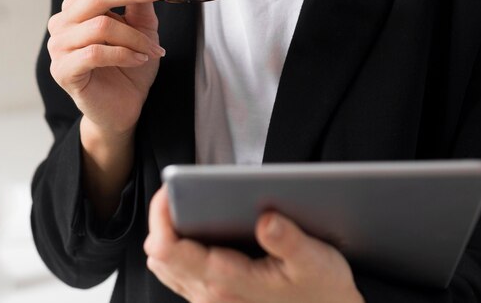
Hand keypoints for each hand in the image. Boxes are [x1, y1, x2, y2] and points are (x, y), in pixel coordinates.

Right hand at [47, 0, 167, 136]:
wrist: (125, 105)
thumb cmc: (131, 63)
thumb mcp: (143, 25)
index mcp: (80, 5)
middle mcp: (64, 21)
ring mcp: (59, 46)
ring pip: (101, 26)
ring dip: (136, 37)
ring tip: (153, 50)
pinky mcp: (63, 70)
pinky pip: (95, 53)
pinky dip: (125, 54)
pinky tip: (139, 60)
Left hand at [144, 186, 364, 302]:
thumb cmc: (321, 288)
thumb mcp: (314, 260)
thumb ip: (288, 240)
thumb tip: (265, 218)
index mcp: (228, 281)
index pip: (168, 249)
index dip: (161, 215)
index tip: (172, 187)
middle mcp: (211, 295)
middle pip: (159, 254)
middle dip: (163, 218)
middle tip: (181, 187)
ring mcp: (210, 301)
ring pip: (164, 265)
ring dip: (169, 233)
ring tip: (187, 203)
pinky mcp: (215, 300)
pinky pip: (179, 273)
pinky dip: (179, 248)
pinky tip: (201, 229)